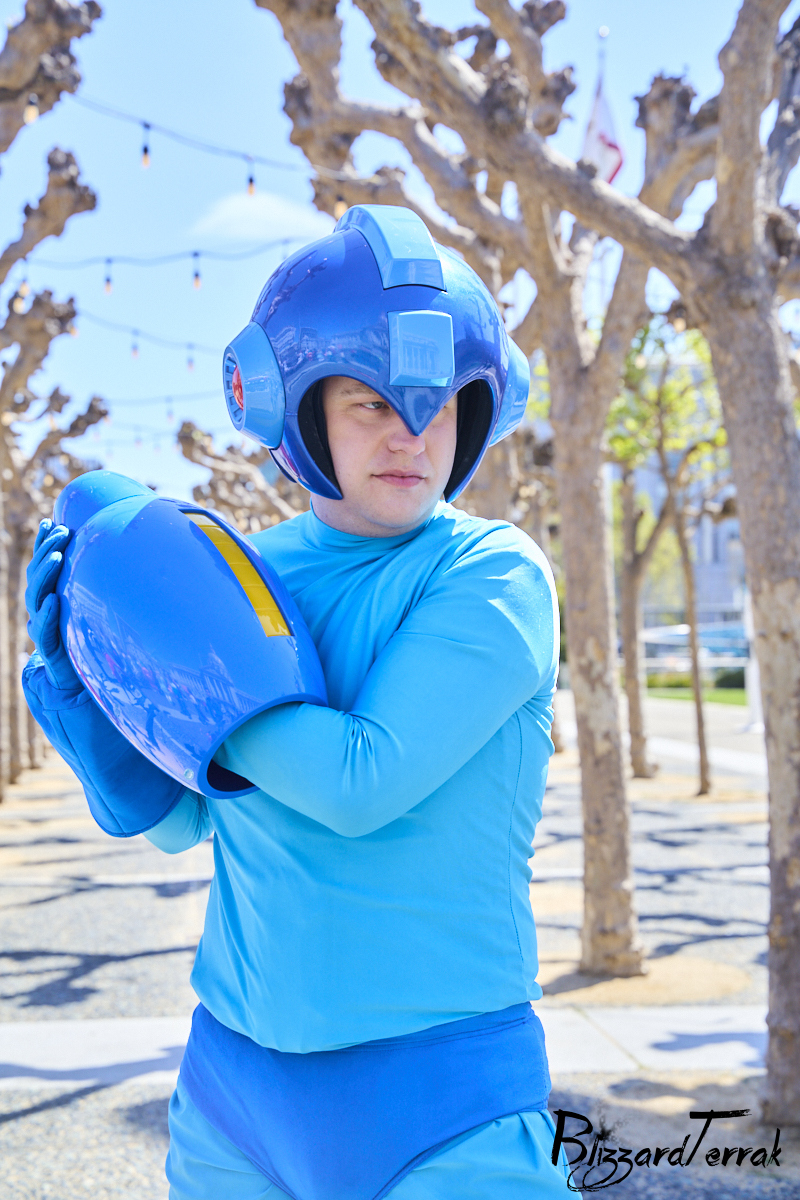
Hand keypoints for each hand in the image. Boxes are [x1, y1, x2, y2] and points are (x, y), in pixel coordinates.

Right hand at [25, 519, 82, 693]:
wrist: (78, 679)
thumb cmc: (89, 638)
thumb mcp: (93, 608)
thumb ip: (98, 587)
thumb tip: (120, 557)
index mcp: (51, 595)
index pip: (42, 564)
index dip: (43, 543)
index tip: (50, 522)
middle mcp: (42, 607)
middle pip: (37, 574)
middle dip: (46, 550)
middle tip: (61, 531)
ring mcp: (43, 625)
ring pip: (36, 595)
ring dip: (45, 574)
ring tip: (57, 557)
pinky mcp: (49, 646)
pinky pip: (43, 628)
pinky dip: (47, 613)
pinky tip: (53, 601)